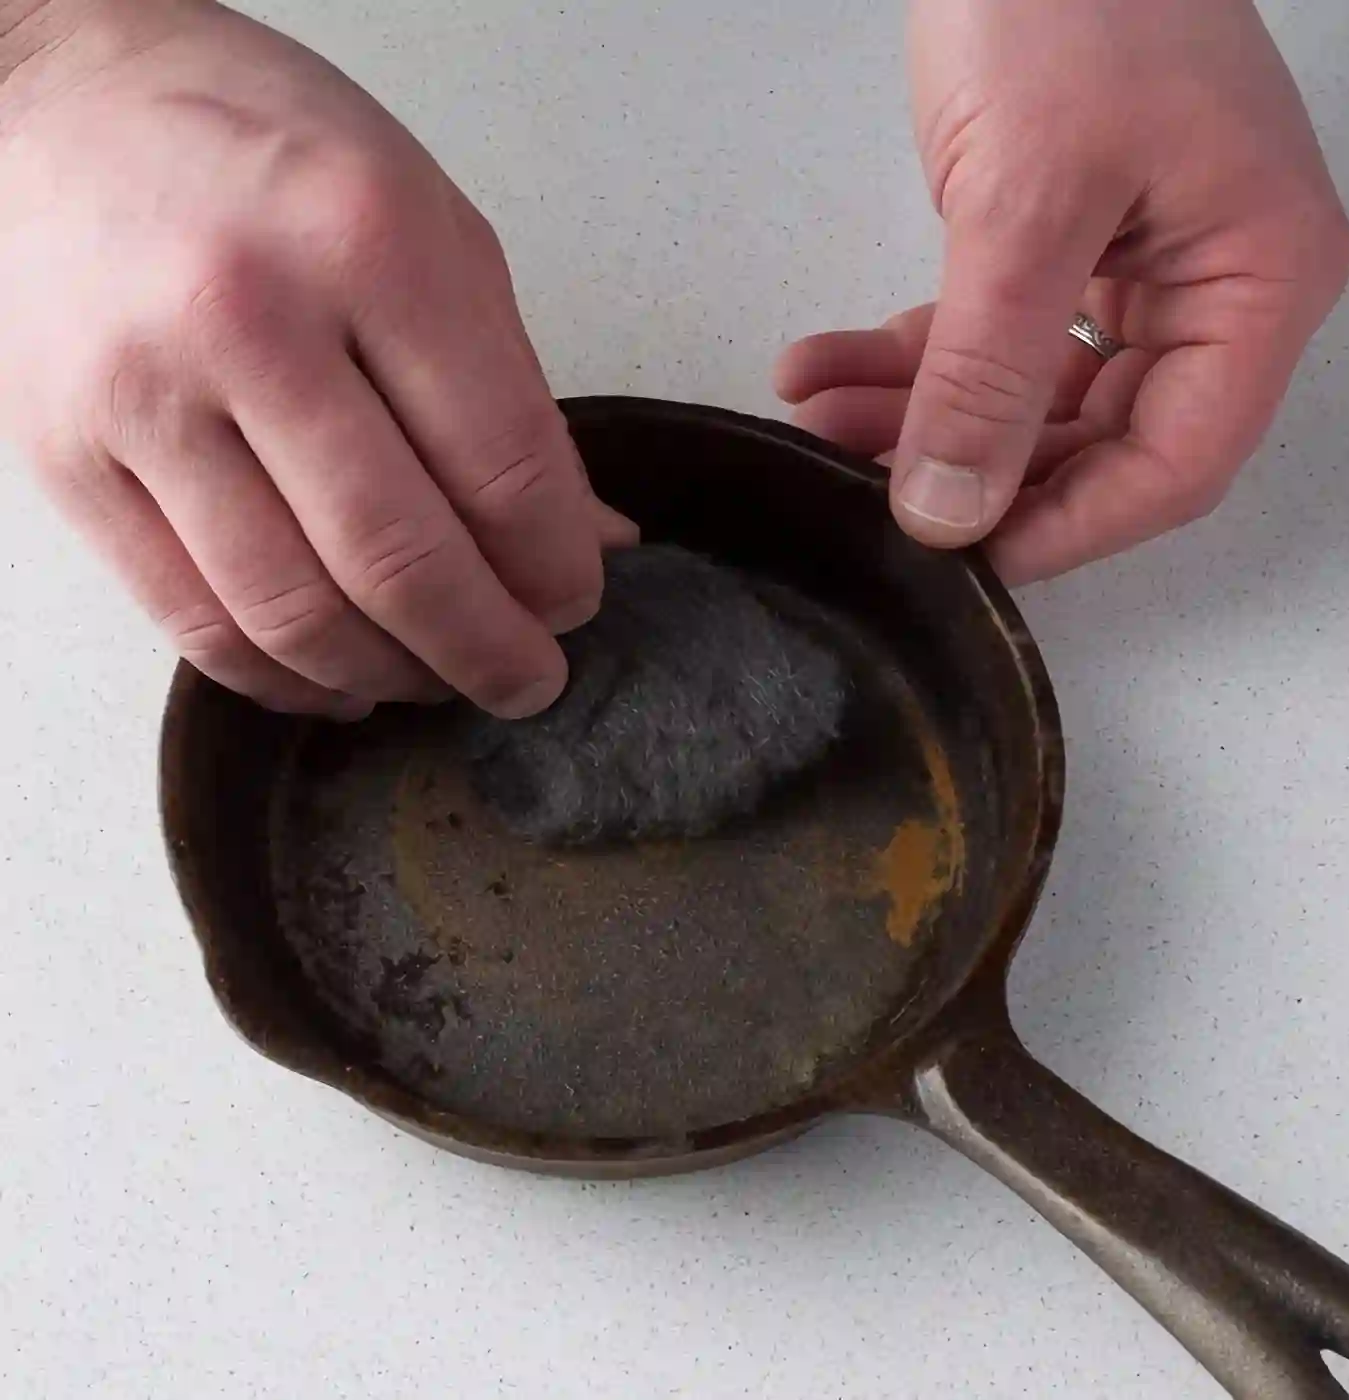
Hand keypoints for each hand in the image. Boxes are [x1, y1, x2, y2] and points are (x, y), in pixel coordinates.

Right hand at [0, 0, 633, 717]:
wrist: (59, 101)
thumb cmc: (268, 152)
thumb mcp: (434, 230)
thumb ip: (515, 392)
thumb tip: (590, 535)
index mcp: (370, 245)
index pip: (504, 470)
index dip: (556, 569)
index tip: (575, 601)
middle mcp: (249, 319)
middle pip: (400, 560)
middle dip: (490, 652)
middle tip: (529, 681)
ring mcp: (142, 397)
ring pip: (295, 614)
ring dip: (394, 676)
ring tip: (440, 680)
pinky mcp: (67, 460)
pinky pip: (193, 622)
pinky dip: (287, 680)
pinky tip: (344, 681)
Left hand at [776, 0, 1348, 584]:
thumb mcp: (1026, 199)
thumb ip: (988, 370)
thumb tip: (951, 510)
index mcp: (1256, 280)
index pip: (1175, 462)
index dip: (1069, 525)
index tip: (964, 555)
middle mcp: (1210, 287)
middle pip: (1093, 441)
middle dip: (970, 467)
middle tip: (869, 489)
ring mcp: (1134, 266)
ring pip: (1024, 397)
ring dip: (917, 415)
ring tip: (817, 420)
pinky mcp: (1060, 245)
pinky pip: (988, 336)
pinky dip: (906, 356)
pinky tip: (822, 369)